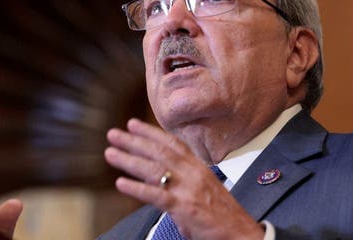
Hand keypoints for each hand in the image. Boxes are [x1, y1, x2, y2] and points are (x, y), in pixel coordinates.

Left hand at [104, 118, 263, 239]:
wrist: (241, 233)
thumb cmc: (223, 216)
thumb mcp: (205, 191)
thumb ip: (185, 183)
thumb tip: (165, 184)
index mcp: (199, 168)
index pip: (173, 144)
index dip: (151, 132)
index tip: (133, 124)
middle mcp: (193, 173)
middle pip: (159, 152)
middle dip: (134, 141)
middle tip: (113, 134)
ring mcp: (188, 189)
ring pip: (154, 169)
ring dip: (129, 160)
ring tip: (110, 153)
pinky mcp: (184, 208)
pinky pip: (156, 195)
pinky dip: (137, 188)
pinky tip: (120, 183)